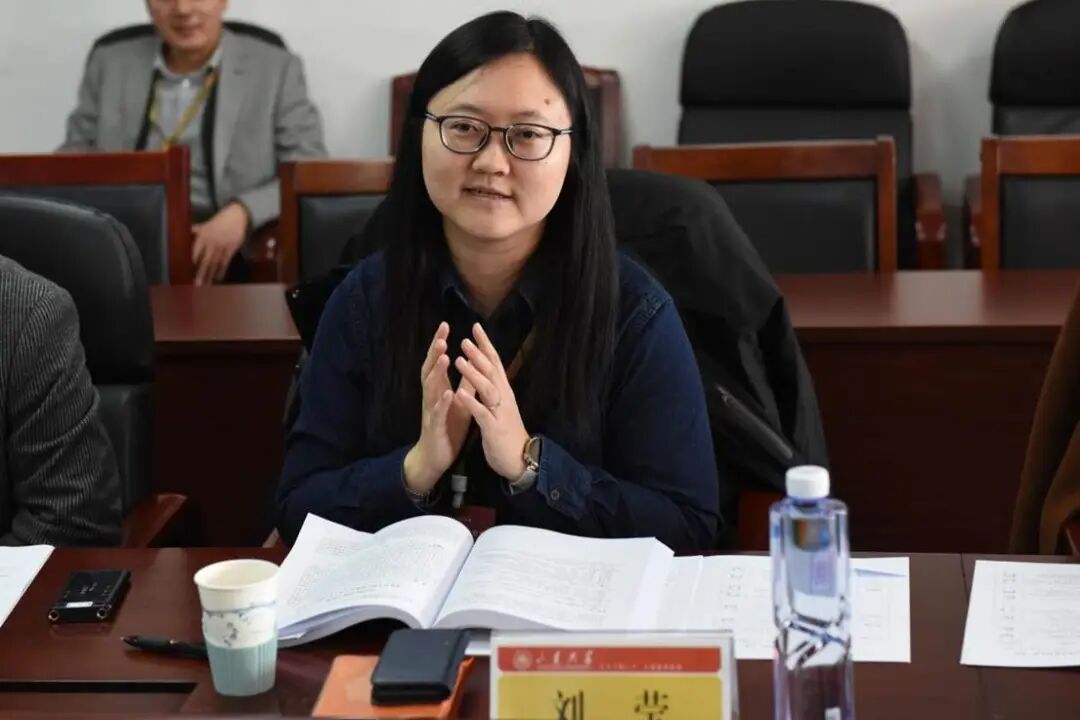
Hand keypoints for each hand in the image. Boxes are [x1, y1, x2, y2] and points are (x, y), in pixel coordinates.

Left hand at [192, 202, 248, 285]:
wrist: (237, 216)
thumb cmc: (219, 221)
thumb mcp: (205, 224)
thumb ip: (194, 231)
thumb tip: (182, 233)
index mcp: (203, 236)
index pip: (195, 252)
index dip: (190, 263)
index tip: (186, 272)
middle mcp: (212, 243)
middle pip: (205, 261)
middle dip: (200, 274)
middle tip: (195, 285)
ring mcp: (222, 247)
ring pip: (215, 264)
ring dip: (210, 275)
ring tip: (205, 286)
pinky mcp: (231, 249)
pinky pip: (225, 262)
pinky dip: (222, 271)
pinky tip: (218, 279)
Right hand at [403, 322, 475, 493]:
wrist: (435, 456)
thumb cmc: (447, 427)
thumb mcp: (459, 401)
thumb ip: (464, 383)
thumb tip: (471, 362)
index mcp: (439, 389)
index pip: (438, 361)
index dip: (440, 343)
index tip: (446, 325)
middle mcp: (432, 396)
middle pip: (430, 368)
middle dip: (436, 351)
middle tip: (442, 334)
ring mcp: (431, 410)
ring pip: (431, 387)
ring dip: (438, 371)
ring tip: (445, 356)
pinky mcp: (434, 426)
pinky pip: (437, 412)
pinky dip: (442, 401)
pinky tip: (448, 392)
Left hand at [454, 323, 528, 480]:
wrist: (520, 459)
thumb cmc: (507, 431)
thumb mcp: (501, 405)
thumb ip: (494, 387)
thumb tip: (488, 368)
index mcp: (503, 391)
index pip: (495, 362)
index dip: (486, 345)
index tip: (476, 327)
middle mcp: (503, 398)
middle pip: (491, 371)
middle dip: (478, 354)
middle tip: (465, 339)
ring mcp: (499, 412)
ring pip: (487, 389)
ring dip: (474, 374)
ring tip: (459, 360)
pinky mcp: (494, 428)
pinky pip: (482, 413)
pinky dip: (472, 403)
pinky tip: (461, 394)